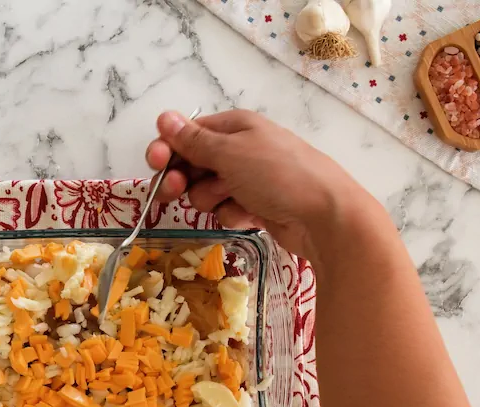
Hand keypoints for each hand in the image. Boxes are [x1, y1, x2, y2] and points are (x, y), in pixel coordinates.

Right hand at [144, 109, 386, 264]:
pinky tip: (248, 215)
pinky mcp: (256, 206)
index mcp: (234, 126)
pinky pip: (226, 209)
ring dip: (210, 199)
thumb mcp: (231, 152)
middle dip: (182, 178)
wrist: (324, 216)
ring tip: (230, 200)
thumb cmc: (278, 174)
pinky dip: (232, 214)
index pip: (188, 133)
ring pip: (206, 191)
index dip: (168, 148)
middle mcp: (240, 149)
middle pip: (192, 164)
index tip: (154, 163)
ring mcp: (248, 179)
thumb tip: (164, 117)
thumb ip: (193, 140)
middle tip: (175, 190)